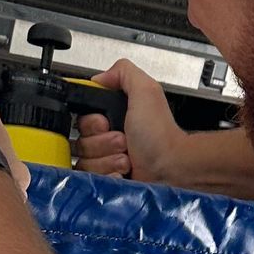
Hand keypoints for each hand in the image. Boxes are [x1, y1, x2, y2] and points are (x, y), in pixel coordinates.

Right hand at [73, 59, 191, 184]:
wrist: (171, 168)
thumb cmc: (161, 135)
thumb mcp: (146, 91)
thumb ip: (124, 73)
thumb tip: (99, 77)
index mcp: (113, 117)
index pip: (82, 120)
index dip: (92, 124)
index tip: (106, 124)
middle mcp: (108, 139)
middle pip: (81, 142)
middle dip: (103, 143)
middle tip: (124, 140)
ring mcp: (106, 161)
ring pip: (85, 162)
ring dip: (108, 160)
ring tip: (128, 157)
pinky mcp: (108, 180)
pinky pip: (92, 179)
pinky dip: (109, 176)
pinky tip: (124, 172)